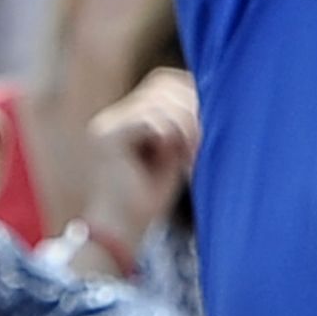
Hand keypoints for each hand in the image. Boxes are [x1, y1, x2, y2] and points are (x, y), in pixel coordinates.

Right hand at [78, 67, 198, 252]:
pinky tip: (175, 155)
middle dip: (191, 108)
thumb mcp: (175, 151)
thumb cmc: (149, 198)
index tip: (208, 124)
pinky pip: (150, 119)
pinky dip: (170, 133)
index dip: (192, 95)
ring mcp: (106, 124)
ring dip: (184, 125)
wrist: (121, 233)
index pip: (166, 82)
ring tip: (192, 152)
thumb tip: (210, 90)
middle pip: (164, 85)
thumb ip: (185, 122)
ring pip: (160, 101)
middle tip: (201, 142)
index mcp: (127, 115)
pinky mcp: (105, 137)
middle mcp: (114, 115)